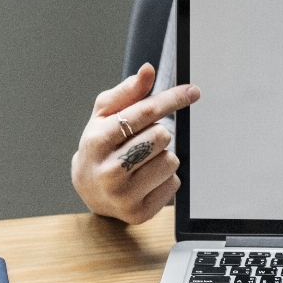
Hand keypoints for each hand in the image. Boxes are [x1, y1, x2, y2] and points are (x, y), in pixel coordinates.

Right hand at [71, 63, 200, 224]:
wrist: (89, 189)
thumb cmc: (101, 145)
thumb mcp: (105, 115)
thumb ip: (128, 92)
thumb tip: (148, 70)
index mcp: (97, 140)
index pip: (145, 112)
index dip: (173, 99)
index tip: (193, 91)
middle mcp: (108, 170)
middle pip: (162, 136)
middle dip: (159, 133)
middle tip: (142, 140)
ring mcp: (123, 195)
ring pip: (171, 160)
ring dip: (164, 156)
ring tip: (142, 161)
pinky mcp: (139, 213)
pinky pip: (174, 183)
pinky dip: (166, 178)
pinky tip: (146, 179)